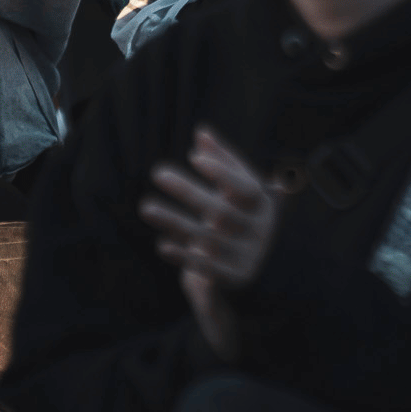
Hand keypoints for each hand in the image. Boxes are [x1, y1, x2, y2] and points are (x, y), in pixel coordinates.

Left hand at [139, 127, 279, 358]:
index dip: (222, 171)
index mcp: (264, 204)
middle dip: (188, 190)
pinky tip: (162, 244)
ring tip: (146, 207)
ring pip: (207, 238)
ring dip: (174, 221)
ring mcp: (248, 255)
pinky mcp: (234, 278)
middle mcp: (260, 229)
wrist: (254, 273)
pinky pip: (206, 267)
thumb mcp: (237, 193)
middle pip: (220, 209)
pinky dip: (184, 256)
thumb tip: (202, 132)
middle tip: (158, 172)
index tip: (194, 158)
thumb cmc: (239, 222)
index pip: (245, 186)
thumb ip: (223, 163)